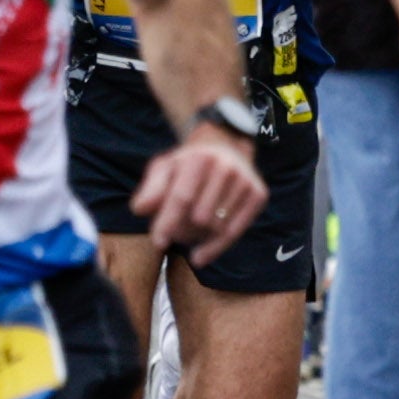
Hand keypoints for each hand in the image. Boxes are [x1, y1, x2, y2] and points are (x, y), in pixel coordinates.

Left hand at [133, 127, 269, 264]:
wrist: (225, 146)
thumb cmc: (187, 164)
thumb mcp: (163, 169)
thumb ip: (150, 190)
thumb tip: (140, 210)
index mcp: (198, 159)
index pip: (182, 198)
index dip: (168, 223)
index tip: (159, 243)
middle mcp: (225, 167)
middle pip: (199, 217)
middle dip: (182, 230)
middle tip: (175, 233)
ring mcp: (245, 181)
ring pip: (217, 228)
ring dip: (198, 238)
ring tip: (188, 233)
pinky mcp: (259, 194)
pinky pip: (235, 232)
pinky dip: (216, 247)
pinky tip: (202, 253)